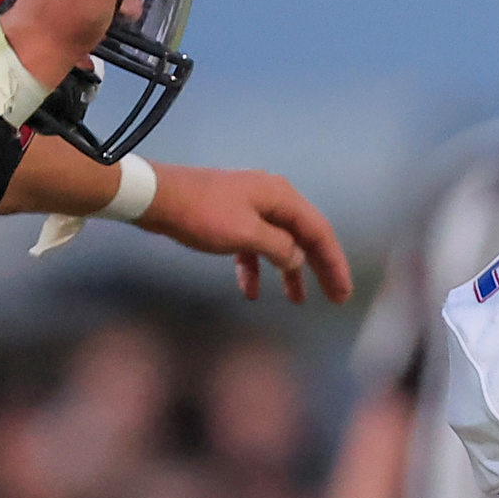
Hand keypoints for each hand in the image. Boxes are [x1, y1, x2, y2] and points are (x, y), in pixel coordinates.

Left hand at [137, 164, 352, 303]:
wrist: (156, 197)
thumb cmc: (202, 214)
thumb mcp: (246, 234)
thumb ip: (278, 248)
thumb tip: (297, 258)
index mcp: (282, 197)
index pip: (319, 233)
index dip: (334, 264)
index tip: (342, 292)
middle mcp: (272, 198)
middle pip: (304, 237)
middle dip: (318, 269)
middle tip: (334, 298)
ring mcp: (251, 207)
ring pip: (280, 243)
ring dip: (288, 272)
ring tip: (296, 300)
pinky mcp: (232, 217)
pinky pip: (254, 246)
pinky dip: (256, 268)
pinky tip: (251, 292)